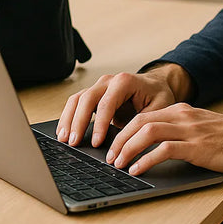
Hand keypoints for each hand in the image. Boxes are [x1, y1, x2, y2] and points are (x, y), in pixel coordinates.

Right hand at [56, 64, 192, 147]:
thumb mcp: (159, 108)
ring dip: (68, 119)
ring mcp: (99, 86)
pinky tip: (64, 132)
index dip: (99, 124)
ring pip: (77, 99)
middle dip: (78, 122)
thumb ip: (144, 122)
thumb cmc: (158, 96)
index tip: (96, 142)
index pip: (107, 103)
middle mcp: (108, 81)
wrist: (156, 85)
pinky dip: (68, 117)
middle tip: (74, 142)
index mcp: (125, 81)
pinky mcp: (94, 95)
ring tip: (63, 139)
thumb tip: (130, 142)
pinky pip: (76, 103)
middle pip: (87, 98)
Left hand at [105, 103, 222, 175]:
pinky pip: (164, 150)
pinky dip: (146, 159)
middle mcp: (184, 116)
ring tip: (118, 164)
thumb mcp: (205, 129)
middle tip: (109, 156)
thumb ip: (184, 131)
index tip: (114, 145)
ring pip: (147, 132)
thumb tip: (159, 146)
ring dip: (127, 148)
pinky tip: (138, 169)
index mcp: (183, 111)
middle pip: (140, 121)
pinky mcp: (199, 147)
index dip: (124, 130)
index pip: (144, 115)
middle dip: (119, 139)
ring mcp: (191, 130)